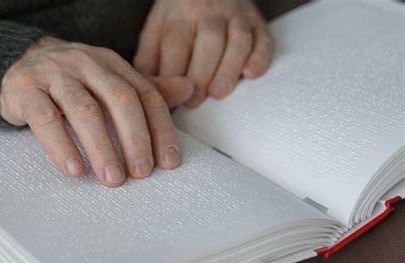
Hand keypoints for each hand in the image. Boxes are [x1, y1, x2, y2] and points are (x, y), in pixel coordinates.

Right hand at [0, 37, 192, 186]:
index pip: (146, 95)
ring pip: (83, 110)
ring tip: (112, 179)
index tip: (169, 162)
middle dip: (135, 139)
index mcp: (114, 65)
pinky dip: (61, 145)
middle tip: (142, 173)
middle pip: (119, 99)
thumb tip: (190, 90)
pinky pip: (45, 118)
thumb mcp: (112, 82)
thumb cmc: (75, 80)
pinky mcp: (25, 90)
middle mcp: (88, 64)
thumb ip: (147, 90)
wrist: (22, 60)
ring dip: (102, 147)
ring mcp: (55, 75)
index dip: (161, 129)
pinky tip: (74, 169)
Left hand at [134, 0, 273, 106]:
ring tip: (218, 94)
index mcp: (180, 13)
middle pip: (208, 41)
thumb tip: (149, 90)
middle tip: (194, 102)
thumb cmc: (177, 19)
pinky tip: (251, 74)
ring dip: (229, 68)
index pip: (177, 43)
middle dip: (201, 74)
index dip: (174, 72)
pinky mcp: (257, 22)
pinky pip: (263, 38)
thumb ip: (148, 58)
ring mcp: (236, 14)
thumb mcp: (156, 30)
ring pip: (237, 40)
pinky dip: (260, 57)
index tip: (172, 98)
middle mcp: (209, 10)